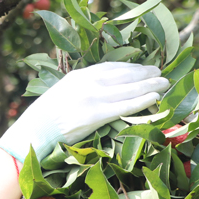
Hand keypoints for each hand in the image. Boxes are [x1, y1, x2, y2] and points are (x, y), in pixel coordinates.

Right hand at [0, 62, 168, 161]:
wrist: (34, 131)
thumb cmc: (48, 117)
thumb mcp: (64, 93)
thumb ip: (83, 88)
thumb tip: (103, 90)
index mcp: (79, 76)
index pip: (111, 67)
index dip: (130, 67)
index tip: (143, 67)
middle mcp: (87, 83)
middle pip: (123, 74)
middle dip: (144, 73)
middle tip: (160, 73)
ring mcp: (92, 98)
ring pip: (128, 88)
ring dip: (149, 85)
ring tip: (164, 84)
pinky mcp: (95, 115)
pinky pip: (124, 106)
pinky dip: (141, 100)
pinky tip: (154, 97)